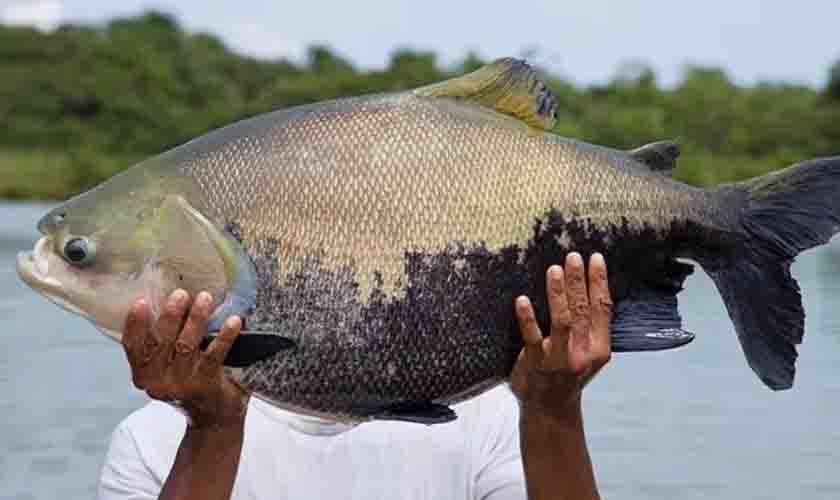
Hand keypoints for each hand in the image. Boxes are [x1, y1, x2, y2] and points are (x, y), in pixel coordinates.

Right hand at [121, 289, 248, 428]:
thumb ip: (161, 341)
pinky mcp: (206, 383)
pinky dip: (225, 336)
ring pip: (186, 345)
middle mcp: (158, 382)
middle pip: (160, 343)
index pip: (133, 347)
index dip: (134, 324)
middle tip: (181, 293)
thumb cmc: (189, 379)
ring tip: (205, 298)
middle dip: (170, 316)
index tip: (141, 301)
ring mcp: (182, 384)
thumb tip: (164, 296)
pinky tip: (234, 320)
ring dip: (196, 319)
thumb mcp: (167, 364)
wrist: (213, 415)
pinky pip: (215, 355)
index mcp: (143, 374)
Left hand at [510, 252, 611, 420]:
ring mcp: (560, 358)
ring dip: (558, 294)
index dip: (599, 282)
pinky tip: (522, 300)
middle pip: (583, 310)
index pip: (602, 308)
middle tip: (573, 256)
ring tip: (554, 270)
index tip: (596, 259)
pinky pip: (532, 337)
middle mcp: (583, 353)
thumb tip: (586, 287)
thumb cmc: (567, 374)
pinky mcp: (536, 363)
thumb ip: (589, 327)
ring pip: (563, 321)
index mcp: (599, 348)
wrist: (550, 409)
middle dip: (578, 281)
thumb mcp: (588, 353)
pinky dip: (527, 317)